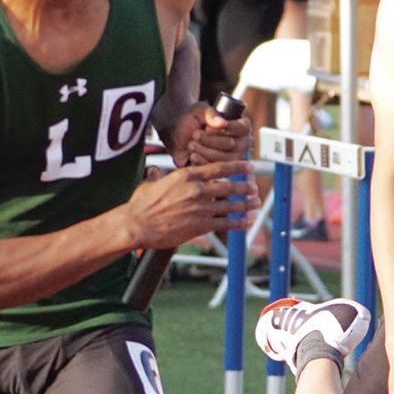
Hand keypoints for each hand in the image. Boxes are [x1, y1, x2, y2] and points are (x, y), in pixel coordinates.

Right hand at [123, 159, 259, 247]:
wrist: (137, 225)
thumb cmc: (141, 205)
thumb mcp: (151, 183)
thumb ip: (158, 177)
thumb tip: (154, 172)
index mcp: (187, 175)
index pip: (219, 168)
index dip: (237, 167)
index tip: (249, 167)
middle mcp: (197, 189)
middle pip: (230, 186)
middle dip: (245, 187)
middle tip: (254, 187)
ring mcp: (200, 208)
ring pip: (231, 205)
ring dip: (246, 204)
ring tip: (256, 203)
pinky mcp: (200, 225)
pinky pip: (225, 223)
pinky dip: (239, 223)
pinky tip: (248, 222)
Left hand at [165, 102, 253, 166]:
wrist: (178, 138)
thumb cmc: (192, 121)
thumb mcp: (198, 111)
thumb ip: (209, 113)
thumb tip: (221, 123)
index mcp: (241, 126)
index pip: (242, 128)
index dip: (226, 128)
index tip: (208, 128)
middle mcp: (242, 143)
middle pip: (231, 144)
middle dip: (209, 139)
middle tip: (195, 134)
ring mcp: (234, 159)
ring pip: (223, 158)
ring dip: (204, 150)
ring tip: (191, 144)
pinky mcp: (222, 170)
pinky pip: (215, 169)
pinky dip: (201, 161)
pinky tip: (192, 155)